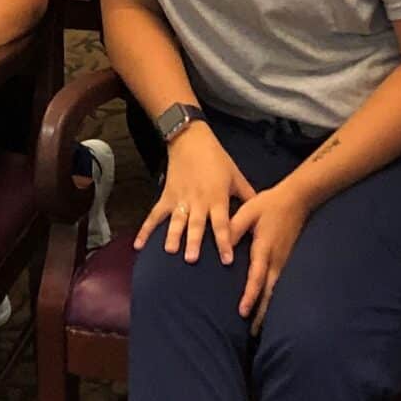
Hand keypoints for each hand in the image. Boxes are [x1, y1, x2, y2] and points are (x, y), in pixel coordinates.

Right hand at [133, 127, 253, 264]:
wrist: (191, 140)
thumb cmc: (217, 160)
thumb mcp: (236, 176)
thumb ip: (247, 197)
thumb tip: (261, 214)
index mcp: (217, 197)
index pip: (222, 223)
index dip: (224, 241)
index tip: (227, 259)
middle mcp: (198, 201)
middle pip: (196, 224)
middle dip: (194, 241)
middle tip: (192, 259)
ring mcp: (180, 199)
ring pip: (176, 221)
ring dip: (172, 236)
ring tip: (170, 251)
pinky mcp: (166, 197)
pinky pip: (155, 215)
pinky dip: (145, 230)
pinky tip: (139, 245)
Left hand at [227, 183, 313, 332]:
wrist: (297, 199)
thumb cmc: (269, 204)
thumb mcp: (248, 211)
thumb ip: (233, 228)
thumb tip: (221, 247)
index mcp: (264, 248)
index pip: (257, 276)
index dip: (250, 295)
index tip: (242, 312)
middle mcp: (277, 259)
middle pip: (270, 292)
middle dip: (262, 312)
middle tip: (252, 332)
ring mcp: (284, 261)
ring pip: (276, 290)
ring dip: (268, 308)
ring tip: (258, 327)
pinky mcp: (287, 260)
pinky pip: (280, 284)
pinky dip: (273, 298)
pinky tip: (267, 308)